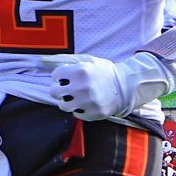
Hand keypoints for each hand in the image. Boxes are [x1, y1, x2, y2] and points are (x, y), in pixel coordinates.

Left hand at [50, 53, 169, 119]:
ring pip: (63, 105)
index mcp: (80, 71)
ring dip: (67, 101)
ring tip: (76, 98)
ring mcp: (87, 102)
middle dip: (59, 89)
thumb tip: (48, 61)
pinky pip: (76, 114)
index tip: (65, 78)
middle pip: (54, 91)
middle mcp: (81, 87)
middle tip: (66, 89)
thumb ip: (71, 61)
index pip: (56, 75)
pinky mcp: (92, 114)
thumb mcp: (89, 61)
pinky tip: (86, 104)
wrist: (126, 86)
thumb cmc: (106, 72)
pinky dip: (80, 109)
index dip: (60, 76)